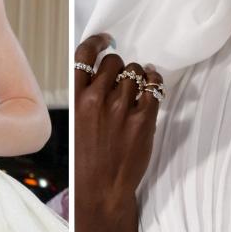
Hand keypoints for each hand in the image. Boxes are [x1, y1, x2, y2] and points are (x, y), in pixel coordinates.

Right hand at [74, 34, 163, 210]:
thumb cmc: (85, 161)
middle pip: (115, 62)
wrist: (100, 191)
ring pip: (135, 72)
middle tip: (123, 78)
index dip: (98, 42)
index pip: (85, 55)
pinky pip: (154, 88)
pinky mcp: (143, 120)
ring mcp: (121, 109)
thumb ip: (85, 99)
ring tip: (139, 85)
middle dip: (120, 67)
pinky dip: (155, 82)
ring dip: (139, 76)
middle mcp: (96, 100)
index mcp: (75, 99)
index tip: (106, 40)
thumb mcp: (75, 124)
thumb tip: (101, 76)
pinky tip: (153, 86)